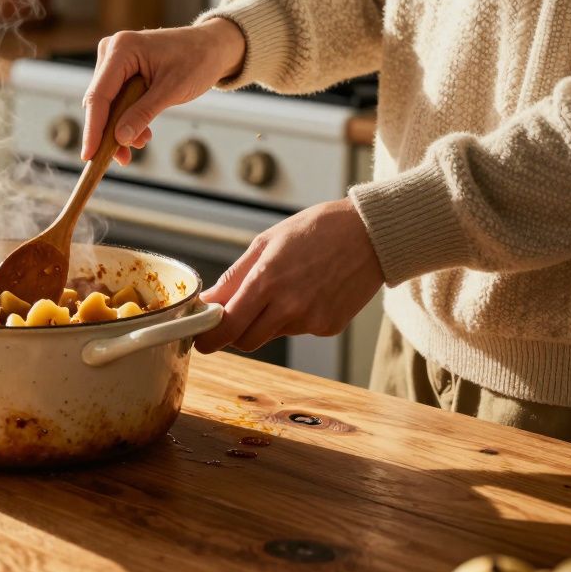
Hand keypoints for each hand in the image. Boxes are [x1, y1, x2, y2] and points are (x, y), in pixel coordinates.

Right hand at [82, 18, 245, 164]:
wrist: (211, 47)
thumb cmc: (197, 60)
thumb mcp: (172, 90)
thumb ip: (143, 114)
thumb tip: (120, 138)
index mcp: (122, 49)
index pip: (99, 95)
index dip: (93, 128)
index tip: (89, 155)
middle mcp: (112, 51)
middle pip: (99, 101)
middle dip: (108, 132)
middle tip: (122, 159)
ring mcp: (114, 60)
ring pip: (107, 104)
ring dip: (120, 127)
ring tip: (141, 143)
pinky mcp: (120, 70)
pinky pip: (116, 100)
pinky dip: (126, 119)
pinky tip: (141, 134)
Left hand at [195, 198, 384, 353]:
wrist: (371, 233)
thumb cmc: (316, 230)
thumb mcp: (266, 243)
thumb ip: (234, 278)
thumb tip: (208, 301)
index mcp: (267, 281)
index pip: (227, 326)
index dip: (209, 338)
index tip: (200, 340)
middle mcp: (289, 306)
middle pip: (245, 341)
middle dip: (235, 332)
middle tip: (236, 314)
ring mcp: (311, 320)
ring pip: (271, 335)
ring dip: (266, 322)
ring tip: (286, 288)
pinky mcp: (329, 327)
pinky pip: (298, 331)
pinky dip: (295, 318)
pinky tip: (310, 291)